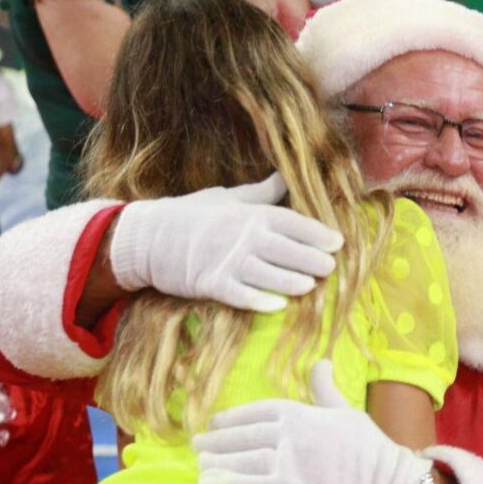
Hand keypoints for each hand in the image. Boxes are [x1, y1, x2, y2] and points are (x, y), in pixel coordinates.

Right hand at [109, 173, 343, 311]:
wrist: (145, 236)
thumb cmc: (189, 214)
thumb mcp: (226, 197)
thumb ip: (260, 194)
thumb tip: (286, 178)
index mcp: (248, 214)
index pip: (290, 222)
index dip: (316, 233)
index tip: (337, 242)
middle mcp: (240, 236)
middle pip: (284, 249)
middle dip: (310, 258)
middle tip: (331, 268)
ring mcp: (225, 260)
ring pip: (266, 273)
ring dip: (290, 280)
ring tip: (310, 286)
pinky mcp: (209, 283)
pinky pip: (239, 294)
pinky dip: (258, 299)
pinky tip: (278, 305)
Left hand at [193, 360, 433, 483]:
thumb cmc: (372, 450)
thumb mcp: (348, 411)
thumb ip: (325, 390)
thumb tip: (320, 362)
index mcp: (303, 412)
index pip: (258, 412)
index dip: (233, 417)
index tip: (215, 421)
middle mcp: (292, 433)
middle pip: (244, 436)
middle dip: (218, 440)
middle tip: (196, 445)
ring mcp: (290, 460)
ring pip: (243, 459)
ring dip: (217, 461)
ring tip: (199, 464)